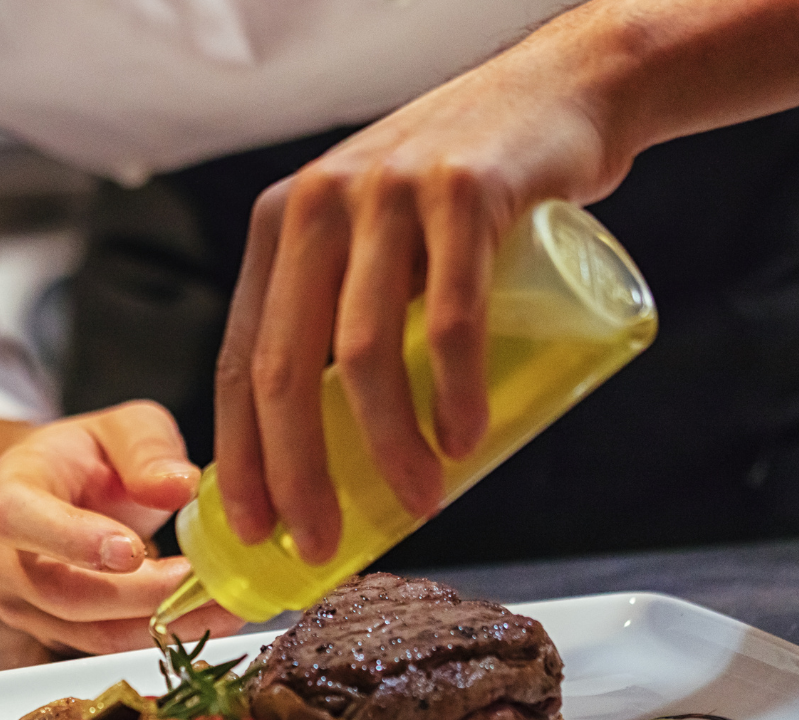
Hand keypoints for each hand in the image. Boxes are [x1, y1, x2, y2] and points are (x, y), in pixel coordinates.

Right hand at [0, 403, 242, 653]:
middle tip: (208, 584)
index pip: (19, 519)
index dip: (72, 540)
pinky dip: (161, 633)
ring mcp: (22, 603)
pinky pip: (108, 643)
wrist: (53, 492)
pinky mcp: (53, 633)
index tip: (132, 551)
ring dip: (163, 625)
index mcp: (7, 490)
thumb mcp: (123, 428)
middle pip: (63, 593)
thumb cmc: (85, 456)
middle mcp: (0, 557)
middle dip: (141, 596)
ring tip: (227, 605)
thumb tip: (180, 485)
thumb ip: (148, 450)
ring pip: (90, 632)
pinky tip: (208, 616)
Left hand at [210, 0, 798, 565]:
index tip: (256, 531)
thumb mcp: (375, 244)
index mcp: (279, 230)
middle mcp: (317, 206)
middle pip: (286, 368)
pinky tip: (464, 441)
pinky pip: (448, 315)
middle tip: (321, 545)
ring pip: (366, 351)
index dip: (242, 456)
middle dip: (298, 474)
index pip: (239, 359)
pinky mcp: (462, 191)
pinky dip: (454, 391)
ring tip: (419, 503)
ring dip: (388, 446)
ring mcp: (386, 194)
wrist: (558, 95)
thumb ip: (343, 319)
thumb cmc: (462, 200)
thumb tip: (328, 461)